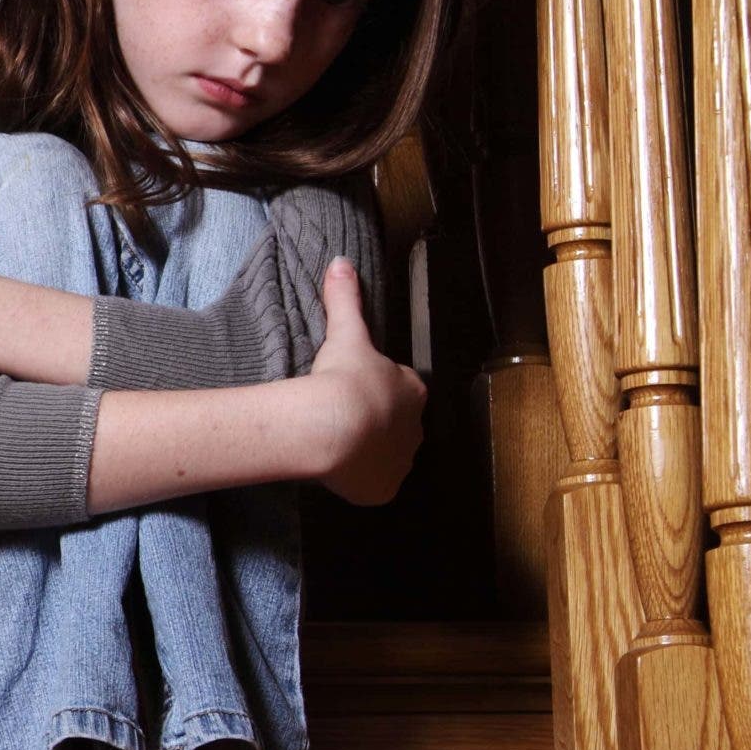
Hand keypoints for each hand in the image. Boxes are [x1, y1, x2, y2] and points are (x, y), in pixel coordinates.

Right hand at [297, 258, 425, 503]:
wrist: (334, 425)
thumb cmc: (345, 377)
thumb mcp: (345, 333)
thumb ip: (345, 299)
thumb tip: (340, 260)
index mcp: (412, 390)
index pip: (401, 388)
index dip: (377, 390)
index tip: (353, 390)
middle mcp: (415, 427)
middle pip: (397, 424)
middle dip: (377, 424)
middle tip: (344, 420)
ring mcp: (401, 461)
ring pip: (387, 456)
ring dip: (369, 453)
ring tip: (338, 448)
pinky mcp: (384, 489)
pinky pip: (373, 485)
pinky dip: (360, 481)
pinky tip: (340, 474)